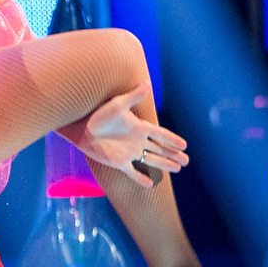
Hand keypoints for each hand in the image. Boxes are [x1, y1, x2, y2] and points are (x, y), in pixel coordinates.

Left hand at [60, 87, 188, 187]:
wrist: (81, 127)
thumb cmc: (99, 114)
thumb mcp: (117, 105)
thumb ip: (133, 96)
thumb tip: (147, 82)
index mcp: (140, 128)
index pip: (161, 135)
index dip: (173, 140)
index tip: (185, 145)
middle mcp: (137, 141)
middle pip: (160, 149)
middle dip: (173, 154)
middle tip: (187, 160)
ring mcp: (129, 152)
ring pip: (151, 160)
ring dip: (164, 164)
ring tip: (178, 168)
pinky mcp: (119, 162)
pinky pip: (132, 172)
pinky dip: (140, 179)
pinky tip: (150, 184)